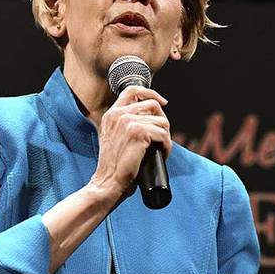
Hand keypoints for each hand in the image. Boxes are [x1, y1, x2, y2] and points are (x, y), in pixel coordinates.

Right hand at [89, 85, 171, 202]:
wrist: (107, 183)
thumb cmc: (114, 167)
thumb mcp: (115, 139)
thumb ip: (125, 125)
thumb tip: (151, 118)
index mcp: (111, 114)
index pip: (133, 90)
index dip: (151, 93)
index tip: (162, 103)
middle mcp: (118, 114)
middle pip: (153, 105)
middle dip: (162, 122)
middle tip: (161, 139)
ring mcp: (127, 121)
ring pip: (161, 121)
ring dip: (165, 137)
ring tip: (160, 150)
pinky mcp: (138, 132)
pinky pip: (163, 134)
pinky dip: (167, 146)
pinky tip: (161, 154)